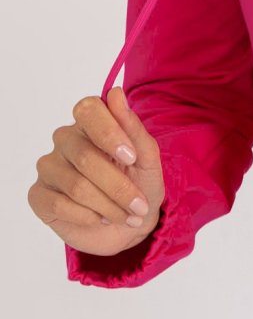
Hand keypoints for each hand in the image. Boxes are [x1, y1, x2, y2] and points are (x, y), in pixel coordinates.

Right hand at [28, 86, 164, 256]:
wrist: (129, 225)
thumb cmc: (139, 185)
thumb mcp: (147, 159)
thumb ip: (133, 128)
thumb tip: (115, 93)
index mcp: (92, 124)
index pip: (88, 109)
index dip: (109, 132)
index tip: (132, 156)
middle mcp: (66, 140)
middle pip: (85, 156)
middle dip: (119, 186)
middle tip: (140, 205)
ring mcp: (49, 167)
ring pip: (76, 186)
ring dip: (109, 206)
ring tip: (129, 216)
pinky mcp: (38, 195)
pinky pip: (60, 204)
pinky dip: (89, 217)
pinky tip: (102, 219)